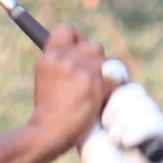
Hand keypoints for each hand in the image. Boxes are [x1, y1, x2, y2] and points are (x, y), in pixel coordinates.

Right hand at [27, 23, 118, 154]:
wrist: (48, 132)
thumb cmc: (48, 113)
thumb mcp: (46, 81)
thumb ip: (62, 65)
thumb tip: (84, 57)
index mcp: (49, 56)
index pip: (68, 30)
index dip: (79, 39)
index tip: (82, 52)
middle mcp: (64, 58)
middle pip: (94, 46)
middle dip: (97, 62)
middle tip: (93, 80)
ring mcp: (80, 69)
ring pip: (108, 62)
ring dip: (107, 77)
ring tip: (96, 94)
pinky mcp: (95, 83)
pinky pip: (116, 79)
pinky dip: (113, 90)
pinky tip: (102, 101)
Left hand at [81, 80, 162, 162]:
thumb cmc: (98, 155)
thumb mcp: (88, 124)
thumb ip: (93, 97)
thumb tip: (107, 68)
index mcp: (119, 98)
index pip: (118, 73)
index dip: (111, 76)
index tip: (101, 92)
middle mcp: (138, 103)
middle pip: (129, 89)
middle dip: (112, 111)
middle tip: (106, 130)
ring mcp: (153, 115)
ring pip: (140, 104)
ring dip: (120, 127)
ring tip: (115, 142)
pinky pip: (152, 120)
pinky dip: (134, 133)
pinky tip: (126, 144)